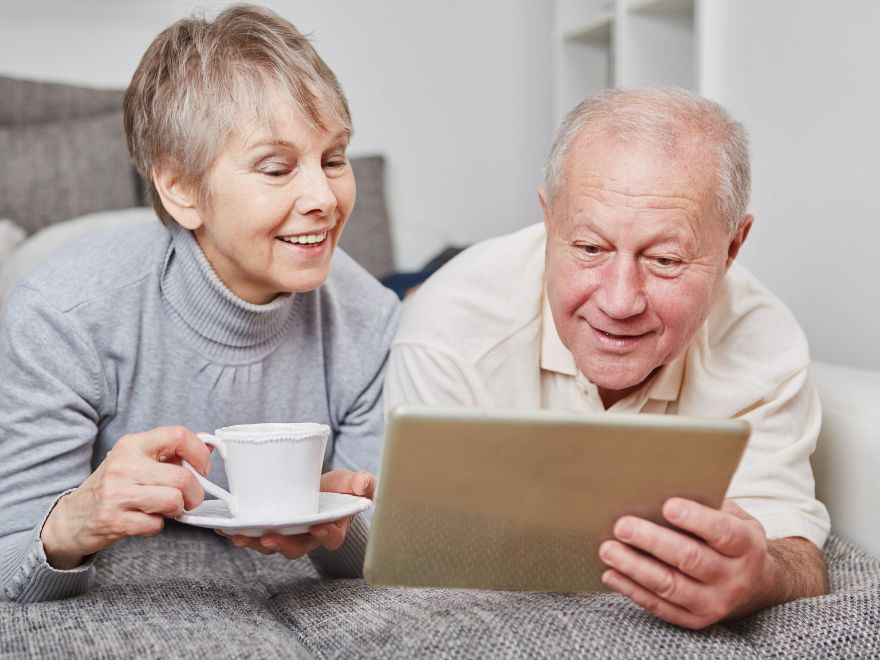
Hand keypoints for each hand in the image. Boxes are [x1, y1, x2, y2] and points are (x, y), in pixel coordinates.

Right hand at [41, 426, 210, 568]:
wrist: (71, 518)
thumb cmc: (112, 487)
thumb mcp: (137, 461)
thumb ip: (171, 454)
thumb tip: (209, 447)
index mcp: (132, 445)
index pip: (177, 435)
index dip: (199, 452)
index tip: (203, 468)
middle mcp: (123, 465)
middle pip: (182, 476)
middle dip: (196, 493)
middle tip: (191, 499)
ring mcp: (116, 493)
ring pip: (173, 500)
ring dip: (177, 510)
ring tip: (167, 509)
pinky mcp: (113, 520)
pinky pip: (156, 525)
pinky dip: (157, 526)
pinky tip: (145, 521)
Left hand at [220, 470, 374, 558]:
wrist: (322, 492)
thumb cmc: (341, 490)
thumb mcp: (354, 484)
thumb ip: (363, 483)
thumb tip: (363, 484)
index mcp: (332, 529)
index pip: (332, 538)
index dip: (327, 535)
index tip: (320, 527)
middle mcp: (307, 538)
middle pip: (295, 548)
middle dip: (280, 545)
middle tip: (268, 538)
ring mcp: (287, 535)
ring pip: (270, 545)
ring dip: (254, 542)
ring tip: (238, 535)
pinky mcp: (270, 528)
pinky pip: (253, 535)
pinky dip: (237, 532)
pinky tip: (223, 527)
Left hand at [598, 498, 769, 628]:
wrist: (755, 586)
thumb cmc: (732, 539)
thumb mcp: (734, 518)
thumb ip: (707, 504)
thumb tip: (662, 488)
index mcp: (746, 546)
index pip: (722, 532)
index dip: (696, 519)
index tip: (667, 506)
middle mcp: (734, 578)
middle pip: (690, 559)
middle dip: (652, 541)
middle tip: (622, 526)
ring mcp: (715, 603)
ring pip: (670, 586)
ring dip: (635, 567)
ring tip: (608, 550)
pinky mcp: (694, 620)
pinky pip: (659, 607)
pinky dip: (632, 590)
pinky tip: (611, 574)